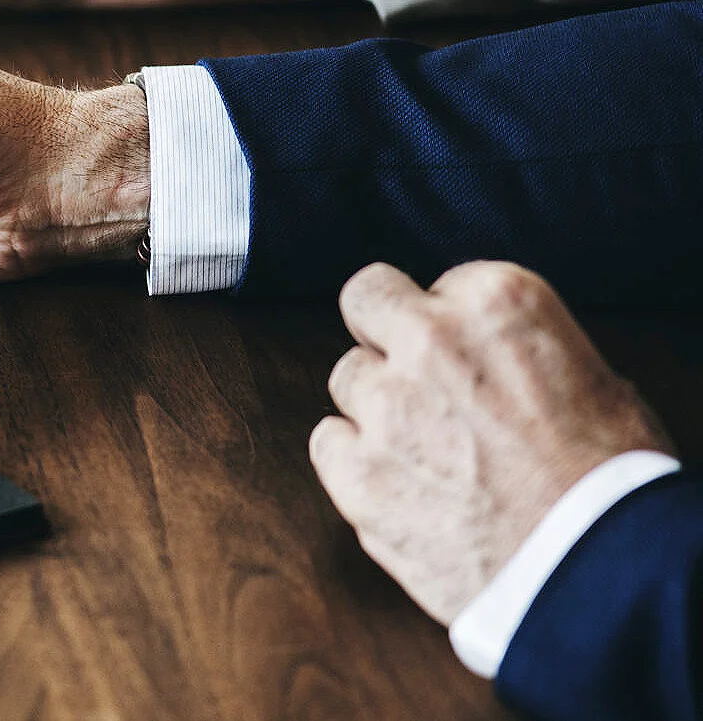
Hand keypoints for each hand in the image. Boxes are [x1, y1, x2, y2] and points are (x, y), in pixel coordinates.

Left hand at [310, 261, 672, 623]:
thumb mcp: (593, 376)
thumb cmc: (609, 479)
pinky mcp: (355, 471)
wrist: (592, 568)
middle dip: (386, 333)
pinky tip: (400, 486)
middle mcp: (430, 340)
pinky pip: (327, 443)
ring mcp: (385, 405)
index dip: (452, 326)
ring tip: (428, 452)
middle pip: (367, 301)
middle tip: (416, 378)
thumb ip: (517, 348)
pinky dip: (353, 462)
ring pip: (347, 378)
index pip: (437, 285)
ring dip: (375, 406)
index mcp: (498, 302)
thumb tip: (486, 356)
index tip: (470, 361)